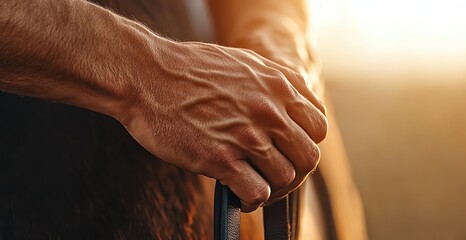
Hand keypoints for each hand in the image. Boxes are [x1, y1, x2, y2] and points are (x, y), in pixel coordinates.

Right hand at [117, 41, 326, 211]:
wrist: (147, 75)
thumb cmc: (189, 69)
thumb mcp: (244, 63)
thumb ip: (275, 83)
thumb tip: (293, 104)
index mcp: (278, 87)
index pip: (318, 127)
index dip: (307, 143)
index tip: (291, 150)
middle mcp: (269, 111)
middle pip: (308, 157)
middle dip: (295, 171)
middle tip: (276, 174)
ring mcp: (246, 136)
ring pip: (285, 178)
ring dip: (273, 187)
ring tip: (256, 185)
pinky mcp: (221, 158)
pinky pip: (257, 192)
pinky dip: (252, 200)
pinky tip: (239, 194)